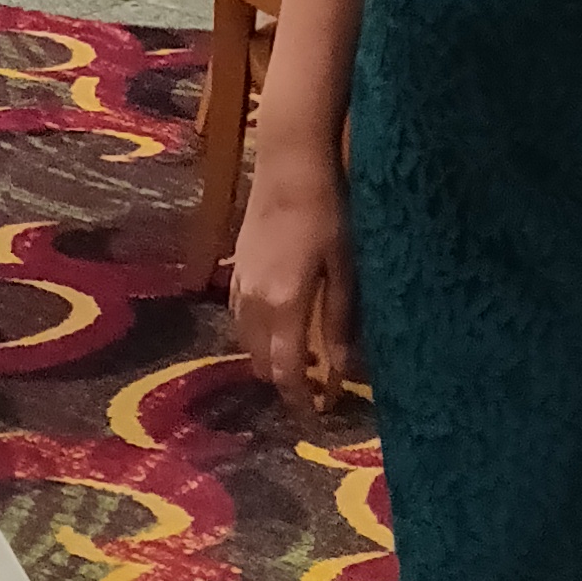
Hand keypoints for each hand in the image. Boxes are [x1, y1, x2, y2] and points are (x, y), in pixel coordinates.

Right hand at [227, 168, 353, 413]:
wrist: (290, 164)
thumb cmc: (328, 211)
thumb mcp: (345, 266)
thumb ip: (341, 320)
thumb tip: (344, 369)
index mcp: (282, 305)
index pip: (284, 371)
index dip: (298, 399)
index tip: (316, 417)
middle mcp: (253, 302)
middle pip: (260, 361)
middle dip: (282, 380)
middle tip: (312, 389)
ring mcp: (240, 282)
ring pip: (246, 340)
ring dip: (268, 356)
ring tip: (296, 361)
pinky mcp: (237, 265)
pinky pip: (239, 315)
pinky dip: (256, 332)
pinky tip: (275, 325)